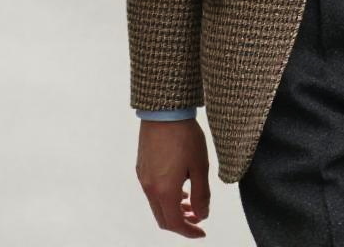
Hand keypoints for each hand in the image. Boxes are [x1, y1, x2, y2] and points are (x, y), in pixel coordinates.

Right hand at [136, 118, 210, 237]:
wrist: (164, 110)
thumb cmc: (184, 135)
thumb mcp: (200, 166)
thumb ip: (201, 194)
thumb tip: (202, 215)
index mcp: (164, 191)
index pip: (175, 223)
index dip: (189, 232)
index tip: (201, 231)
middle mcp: (150, 188)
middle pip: (163, 218)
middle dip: (181, 222)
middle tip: (197, 217)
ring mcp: (143, 177)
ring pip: (157, 205)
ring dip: (173, 209)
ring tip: (190, 201)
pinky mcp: (142, 166)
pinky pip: (152, 191)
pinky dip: (165, 196)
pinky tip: (179, 184)